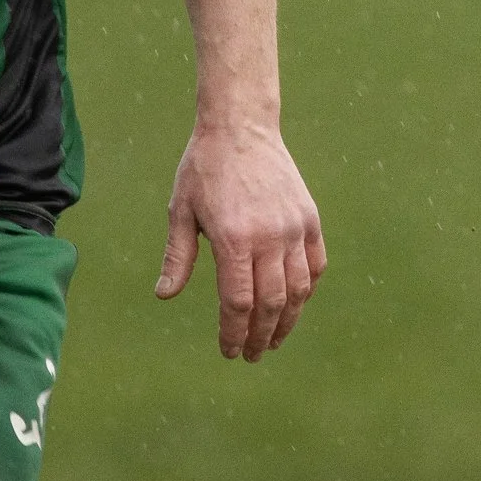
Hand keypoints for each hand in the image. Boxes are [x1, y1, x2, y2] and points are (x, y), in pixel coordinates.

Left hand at [156, 122, 325, 361]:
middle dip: (260, 336)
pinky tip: (295, 303)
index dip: (233, 333)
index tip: (229, 352)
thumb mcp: (181, 210)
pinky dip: (307, 289)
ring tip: (274, 339)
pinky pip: (315, 264)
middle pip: (271, 303)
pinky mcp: (309, 217)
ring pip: (298, 290)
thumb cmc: (205, 168)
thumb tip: (165, 295)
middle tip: (250, 354)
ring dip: (288, 321)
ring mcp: (294, 227)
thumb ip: (178, 256)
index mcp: (234, 238)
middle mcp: (269, 237)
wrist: (241, 125)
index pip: (238, 302)